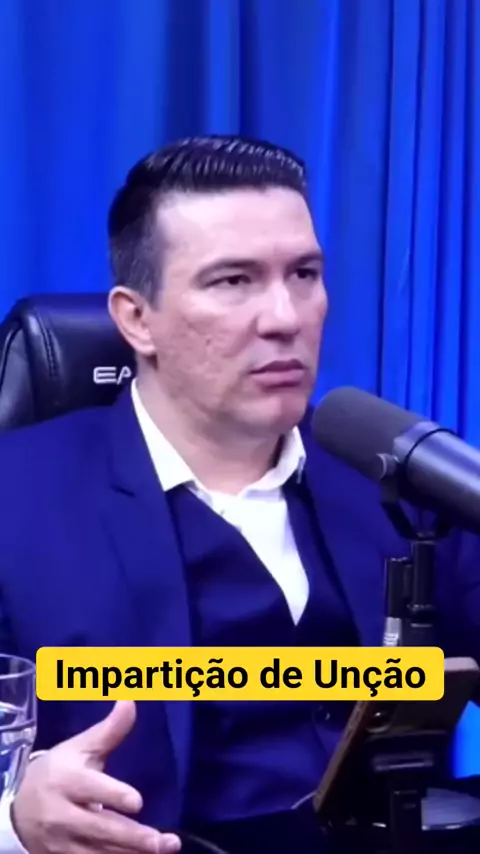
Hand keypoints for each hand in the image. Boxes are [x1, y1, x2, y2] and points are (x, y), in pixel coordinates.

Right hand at [12, 701, 180, 853]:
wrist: (18, 810)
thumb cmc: (59, 772)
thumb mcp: (79, 748)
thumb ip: (109, 730)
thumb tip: (131, 701)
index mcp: (67, 781)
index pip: (91, 789)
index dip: (113, 795)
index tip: (137, 802)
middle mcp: (63, 814)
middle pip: (100, 828)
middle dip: (131, 837)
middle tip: (161, 841)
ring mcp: (63, 843)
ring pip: (100, 853)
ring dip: (132, 853)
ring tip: (163, 849)